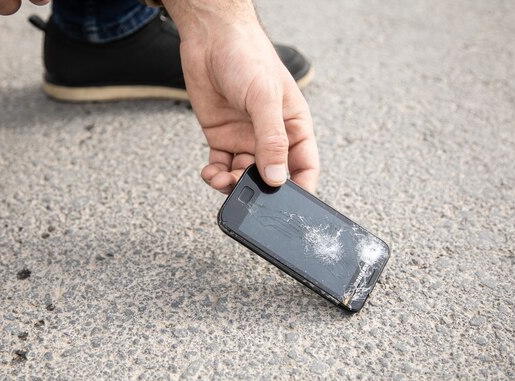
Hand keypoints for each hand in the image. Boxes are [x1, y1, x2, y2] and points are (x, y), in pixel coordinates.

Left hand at [164, 1, 318, 193]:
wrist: (211, 38)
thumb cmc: (247, 58)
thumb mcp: (265, 98)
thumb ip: (271, 140)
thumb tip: (276, 178)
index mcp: (294, 127)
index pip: (304, 166)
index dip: (300, 188)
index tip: (291, 209)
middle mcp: (271, 136)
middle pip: (270, 177)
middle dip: (259, 190)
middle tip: (247, 196)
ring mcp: (245, 138)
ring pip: (243, 175)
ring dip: (233, 184)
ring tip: (222, 179)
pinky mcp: (221, 137)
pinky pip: (221, 166)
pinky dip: (215, 175)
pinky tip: (210, 172)